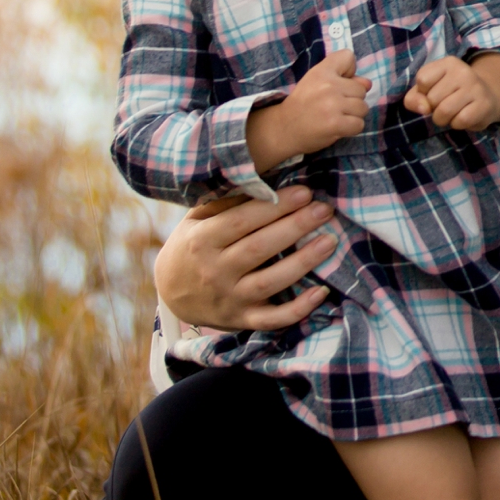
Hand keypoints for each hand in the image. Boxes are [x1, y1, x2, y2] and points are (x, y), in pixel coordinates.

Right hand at [154, 186, 335, 330]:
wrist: (169, 292)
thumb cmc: (190, 246)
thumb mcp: (196, 219)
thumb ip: (225, 202)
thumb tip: (265, 179)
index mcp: (201, 241)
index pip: (241, 222)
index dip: (274, 207)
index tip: (304, 192)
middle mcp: (214, 272)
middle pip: (259, 248)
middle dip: (295, 227)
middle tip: (324, 209)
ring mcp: (229, 299)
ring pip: (269, 282)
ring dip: (302, 262)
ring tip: (329, 241)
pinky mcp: (241, 320)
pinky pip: (272, 319)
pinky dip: (298, 309)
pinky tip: (322, 292)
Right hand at [246, 48, 368, 170]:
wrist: (284, 129)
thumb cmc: (304, 104)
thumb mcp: (318, 83)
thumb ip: (344, 79)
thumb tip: (368, 84)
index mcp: (321, 71)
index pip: (348, 56)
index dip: (348, 71)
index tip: (337, 82)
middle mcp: (328, 86)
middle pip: (361, 89)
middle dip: (352, 99)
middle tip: (334, 106)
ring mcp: (332, 105)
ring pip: (363, 108)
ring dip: (353, 115)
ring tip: (337, 116)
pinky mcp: (335, 124)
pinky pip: (359, 124)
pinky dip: (352, 128)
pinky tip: (338, 127)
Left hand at [405, 54, 499, 130]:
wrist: (487, 96)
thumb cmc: (451, 93)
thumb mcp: (429, 89)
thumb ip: (414, 98)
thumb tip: (423, 109)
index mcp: (448, 63)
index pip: (423, 79)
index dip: (423, 92)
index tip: (434, 91)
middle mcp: (463, 71)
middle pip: (432, 99)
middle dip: (434, 109)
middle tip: (445, 105)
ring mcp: (475, 87)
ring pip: (444, 111)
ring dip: (443, 119)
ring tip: (452, 113)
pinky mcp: (484, 105)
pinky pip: (460, 121)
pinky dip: (457, 124)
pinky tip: (463, 117)